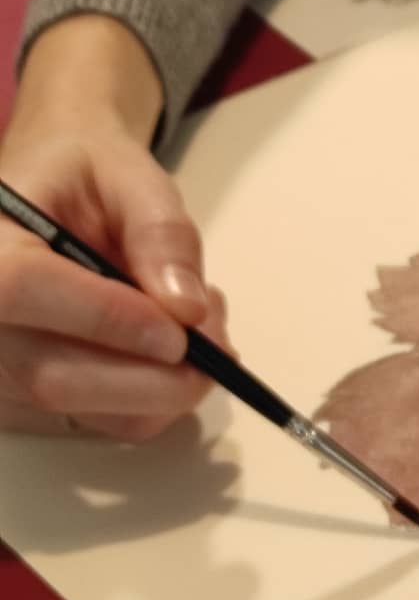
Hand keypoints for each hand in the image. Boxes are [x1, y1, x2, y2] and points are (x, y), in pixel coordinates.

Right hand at [0, 15, 228, 440]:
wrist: (58, 202)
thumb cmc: (85, 180)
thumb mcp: (128, 176)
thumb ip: (161, 232)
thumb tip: (185, 306)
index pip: (21, 291)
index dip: (107, 319)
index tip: (180, 329)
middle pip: (56, 379)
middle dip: (161, 374)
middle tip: (216, 338)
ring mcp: (3, 371)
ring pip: (95, 412)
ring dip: (174, 386)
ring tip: (199, 327)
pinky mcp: (37, 405)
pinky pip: (116, 424)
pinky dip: (166, 398)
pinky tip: (177, 351)